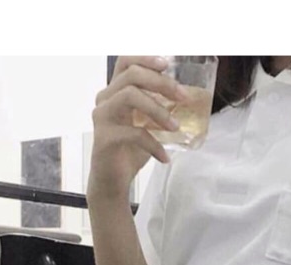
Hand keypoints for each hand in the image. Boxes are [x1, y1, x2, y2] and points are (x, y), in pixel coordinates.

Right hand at [87, 56, 185, 202]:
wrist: (112, 181)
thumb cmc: (129, 151)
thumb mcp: (147, 125)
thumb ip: (160, 110)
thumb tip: (187, 100)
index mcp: (114, 92)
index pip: (125, 63)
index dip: (146, 58)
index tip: (168, 64)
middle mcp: (105, 99)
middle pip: (131, 75)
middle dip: (161, 83)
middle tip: (183, 97)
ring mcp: (102, 117)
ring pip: (130, 96)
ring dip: (158, 110)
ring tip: (176, 127)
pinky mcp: (104, 138)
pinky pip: (134, 133)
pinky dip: (154, 145)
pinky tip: (164, 157)